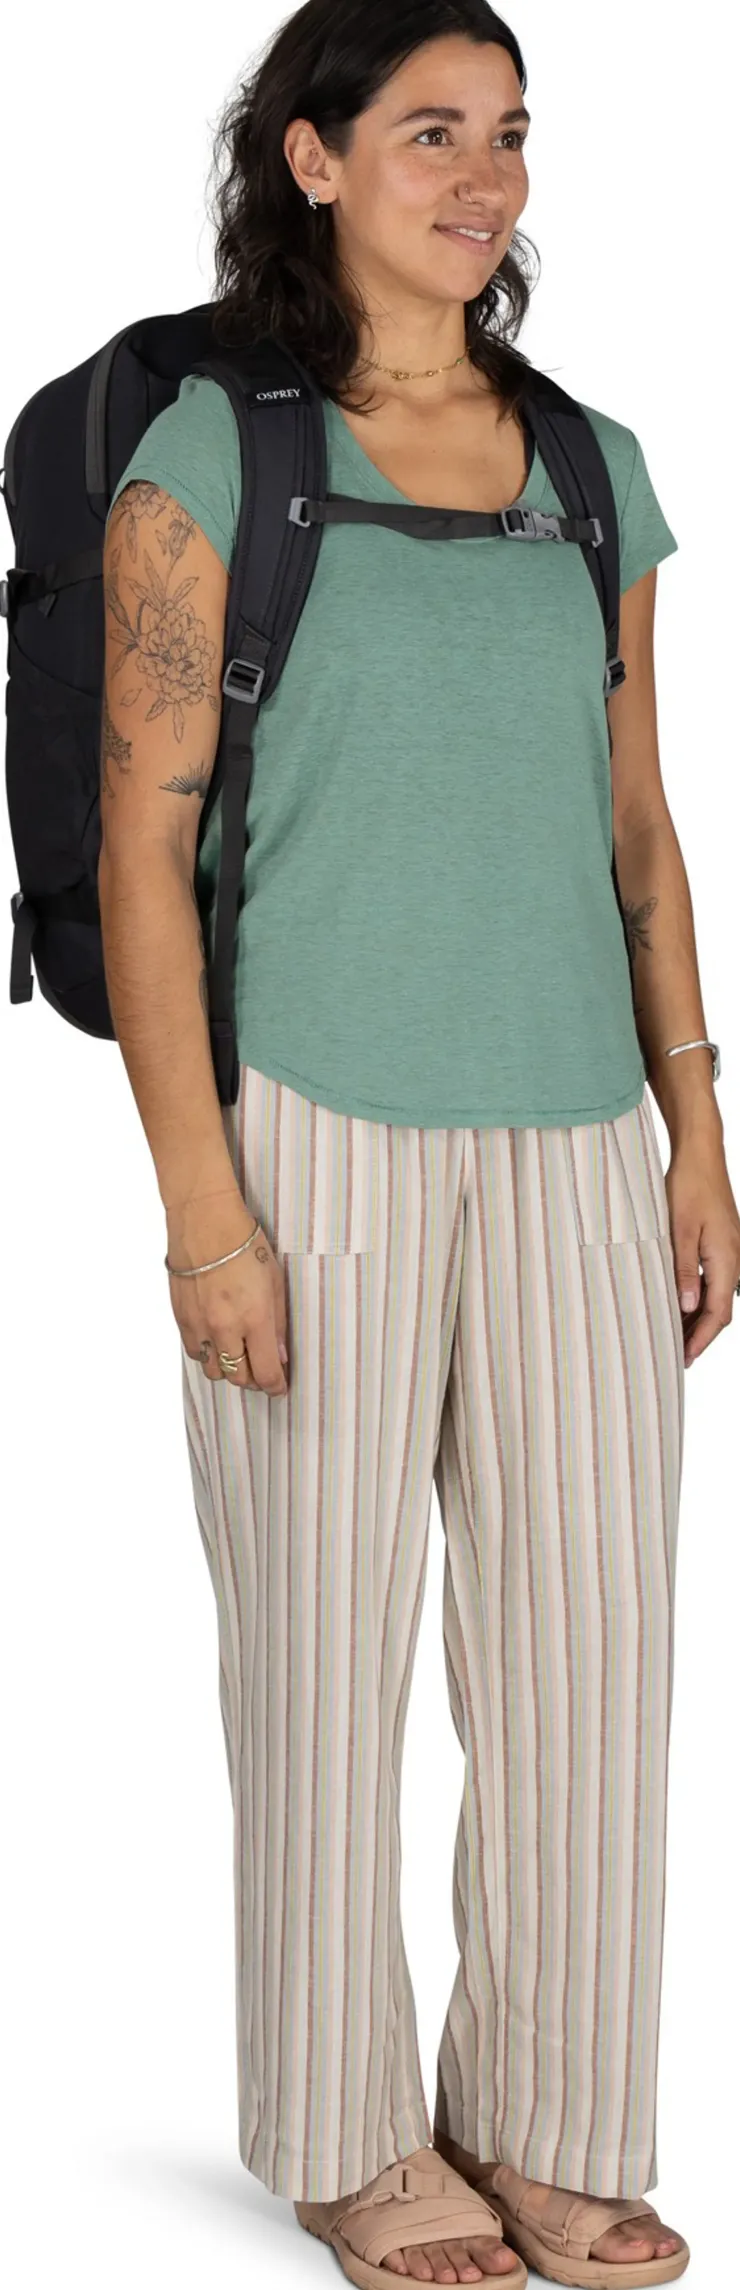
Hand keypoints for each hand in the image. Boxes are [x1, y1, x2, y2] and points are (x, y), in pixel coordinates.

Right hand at [165, 1189, 288, 1394]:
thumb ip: (278, 1324)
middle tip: (261, 1370)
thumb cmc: (245, 1245)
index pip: (266, 1373)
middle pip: (239, 1378)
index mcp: (255, 1319)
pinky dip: (208, 1354)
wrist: (204, 1222)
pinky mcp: (181, 1318)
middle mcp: (225, 1328)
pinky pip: (194, 1352)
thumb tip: (279, 1357)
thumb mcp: (275, 1282)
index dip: (276, 1386)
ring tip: (238, 1355)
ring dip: (228, 1369)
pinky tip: (217, 1340)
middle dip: (253, 1379)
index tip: (279, 1387)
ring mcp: (200, 1325)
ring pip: (213, 1371)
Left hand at [666, 1130, 739, 1366]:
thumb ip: (684, 1271)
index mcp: (726, 1261)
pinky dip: (699, 1297)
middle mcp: (733, 1260)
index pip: (718, 1314)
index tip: (684, 1358)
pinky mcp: (721, 1245)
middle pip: (721, 1310)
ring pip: (717, 1296)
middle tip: (676, 1355)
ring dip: (698, 1317)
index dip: (701, 1339)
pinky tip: (680, 1302)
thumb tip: (689, 1307)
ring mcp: (730, 1253)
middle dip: (700, 1334)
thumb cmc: (689, 1187)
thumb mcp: (679, 1231)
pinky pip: (714, 1280)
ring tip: (674, 1334)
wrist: (701, 1156)